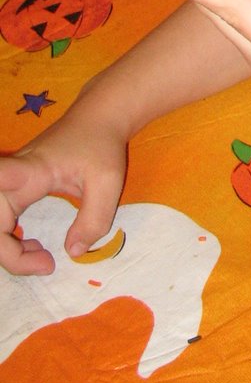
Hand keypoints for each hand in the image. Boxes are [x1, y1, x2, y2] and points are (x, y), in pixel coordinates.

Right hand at [0, 112, 127, 275]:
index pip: (1, 178)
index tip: (6, 223)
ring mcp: (10, 183)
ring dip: (9, 250)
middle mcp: (12, 177)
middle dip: (9, 253)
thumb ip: (94, 219)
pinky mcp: (13, 190)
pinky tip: (34, 246)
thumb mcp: (108, 182)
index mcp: (32, 170)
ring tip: (43, 258)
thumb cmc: (102, 146)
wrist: (99, 118)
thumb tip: (73, 252)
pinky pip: (0, 222)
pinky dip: (10, 241)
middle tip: (46, 264)